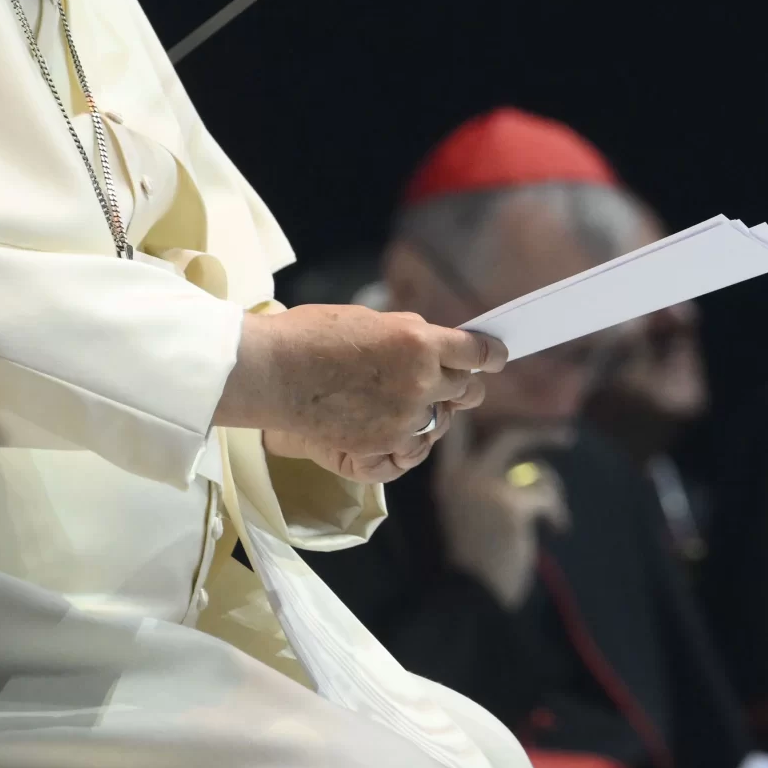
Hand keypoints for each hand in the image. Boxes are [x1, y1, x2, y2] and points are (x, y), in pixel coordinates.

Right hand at [232, 305, 505, 482]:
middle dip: (463, 384)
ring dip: (433, 411)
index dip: (491, 355)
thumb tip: (435, 345)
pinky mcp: (381, 446)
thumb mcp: (372, 320)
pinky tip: (394, 425)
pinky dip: (410, 438)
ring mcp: (403, 419)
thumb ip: (410, 336)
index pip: (476, 353)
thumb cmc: (311, 335)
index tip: (496, 357)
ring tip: (408, 401)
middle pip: (467, 390)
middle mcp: (420, 383)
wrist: (271, 372)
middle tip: (453, 381)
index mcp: (420, 343)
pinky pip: (414, 447)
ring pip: (441, 420)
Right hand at [434, 419, 574, 607]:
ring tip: (553, 514)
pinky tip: (557, 527)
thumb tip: (526, 465)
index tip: (493, 403)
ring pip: (535, 470)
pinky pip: (547, 496)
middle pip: (508, 438)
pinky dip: (557, 511)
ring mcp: (487, 486)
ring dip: (551, 489)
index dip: (476, 414)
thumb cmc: (475, 559)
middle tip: (567, 437)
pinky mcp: (512, 503)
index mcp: (447, 479)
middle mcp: (464, 475)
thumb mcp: (471, 512)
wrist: (471, 597)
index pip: (457, 432)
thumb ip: (486, 483)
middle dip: (540, 434)